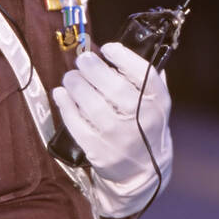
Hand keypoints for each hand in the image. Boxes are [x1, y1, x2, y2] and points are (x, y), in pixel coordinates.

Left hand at [50, 42, 171, 215]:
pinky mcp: (98, 150)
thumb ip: (146, 79)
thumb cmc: (146, 126)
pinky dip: (65, 105)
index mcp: (158, 102)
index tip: (107, 48)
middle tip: (83, 60)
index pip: (143, 74)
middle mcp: (141, 119)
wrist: (143, 170)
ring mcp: (118, 137)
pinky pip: (76, 123)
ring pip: (91, 104)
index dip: (123, 57)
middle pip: (113, 87)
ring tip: (71, 77)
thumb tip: (122, 50)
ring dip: (76, 84)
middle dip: (92, 68)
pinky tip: (61, 93)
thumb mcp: (157, 103)